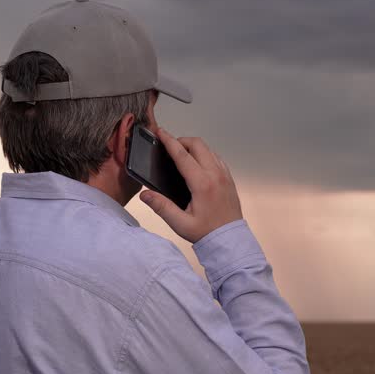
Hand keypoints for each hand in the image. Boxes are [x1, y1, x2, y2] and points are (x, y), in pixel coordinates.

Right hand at [139, 127, 242, 243]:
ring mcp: (224, 175)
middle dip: (181, 141)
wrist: (229, 240)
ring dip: (193, 147)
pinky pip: (216, 158)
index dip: (169, 141)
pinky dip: (204, 154)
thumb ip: (162, 207)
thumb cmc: (207, 233)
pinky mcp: (229, 179)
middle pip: (198, 145)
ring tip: (181, 154)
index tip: (160, 133)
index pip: (182, 155)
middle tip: (169, 145)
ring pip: (208, 149)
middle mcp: (215, 175)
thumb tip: (145, 195)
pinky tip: (196, 164)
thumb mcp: (180, 223)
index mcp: (202, 184)